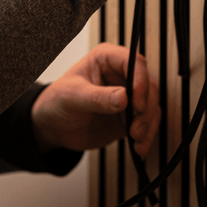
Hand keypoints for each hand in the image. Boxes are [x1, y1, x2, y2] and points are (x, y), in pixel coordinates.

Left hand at [31, 43, 159, 157]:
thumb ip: (98, 97)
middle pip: (148, 85)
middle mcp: (120, 74)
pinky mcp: (129, 116)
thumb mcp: (73, 96)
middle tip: (136, 126)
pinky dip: (147, 136)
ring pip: (152, 105)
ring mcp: (127, 96)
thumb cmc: (58, 101)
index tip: (136, 102)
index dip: (140, 80)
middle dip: (146, 108)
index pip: (133, 62)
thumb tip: (124, 98)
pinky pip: (147, 123)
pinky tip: (139, 147)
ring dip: (148, 124)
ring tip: (135, 138)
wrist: (54, 126)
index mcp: (105, 59)